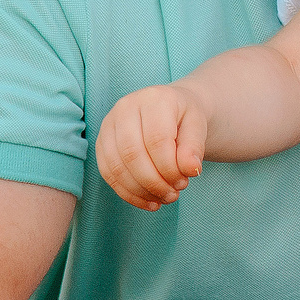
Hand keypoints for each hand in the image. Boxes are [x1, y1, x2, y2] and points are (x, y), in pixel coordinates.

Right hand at [94, 83, 208, 209]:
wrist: (170, 109)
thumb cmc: (184, 118)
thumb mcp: (197, 126)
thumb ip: (194, 147)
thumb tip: (191, 170)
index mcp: (153, 99)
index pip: (157, 139)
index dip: (170, 167)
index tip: (184, 181)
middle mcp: (125, 107)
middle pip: (132, 154)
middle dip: (154, 182)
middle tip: (173, 195)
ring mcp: (109, 124)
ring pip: (117, 166)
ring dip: (141, 190)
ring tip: (163, 199)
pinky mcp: (101, 143)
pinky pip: (108, 173)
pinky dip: (128, 192)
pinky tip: (147, 201)